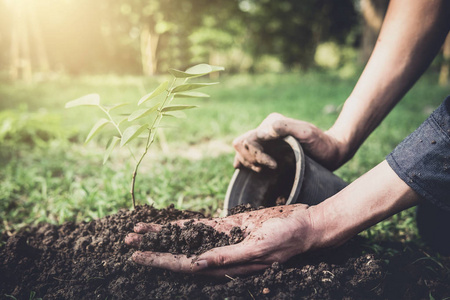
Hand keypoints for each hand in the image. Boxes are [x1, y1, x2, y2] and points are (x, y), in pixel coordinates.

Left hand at [125, 204, 316, 276]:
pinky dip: (181, 225)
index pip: (186, 266)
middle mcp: (220, 257)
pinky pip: (200, 227)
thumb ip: (228, 258)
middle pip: (179, 255)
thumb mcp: (259, 249)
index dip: (160, 262)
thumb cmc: (287, 240)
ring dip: (162, 237)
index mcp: (226, 267)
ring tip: (137, 231)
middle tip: (126, 241)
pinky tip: (165, 223)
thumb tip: (197, 264)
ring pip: (185, 240)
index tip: (137, 255)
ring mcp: (223, 242)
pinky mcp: (228, 228)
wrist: (305, 226)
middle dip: (153, 250)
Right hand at [233, 113, 345, 170]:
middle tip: (272, 167)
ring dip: (251, 164)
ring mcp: (265, 142)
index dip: (256, 156)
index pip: (248, 140)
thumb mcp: (306, 132)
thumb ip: (285, 127)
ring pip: (241, 152)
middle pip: (241, 145)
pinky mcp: (266, 152)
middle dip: (251, 159)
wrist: (331, 151)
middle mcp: (265, 131)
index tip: (274, 165)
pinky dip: (249, 166)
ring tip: (270, 169)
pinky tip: (262, 171)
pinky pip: (247, 158)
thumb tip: (260, 133)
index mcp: (271, 124)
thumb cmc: (321, 142)